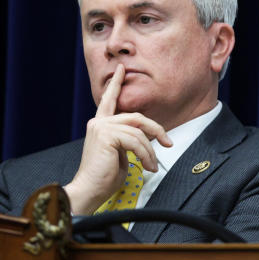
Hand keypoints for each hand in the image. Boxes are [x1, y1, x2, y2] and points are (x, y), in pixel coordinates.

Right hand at [64, 65, 172, 214]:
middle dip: (156, 129)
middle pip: (137, 117)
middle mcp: (99, 123)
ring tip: (152, 166)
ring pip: (139, 132)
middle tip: (168, 143)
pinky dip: (146, 155)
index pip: (109, 100)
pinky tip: (147, 167)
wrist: (89, 190)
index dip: (117, 84)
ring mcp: (102, 128)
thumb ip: (129, 140)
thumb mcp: (121, 153)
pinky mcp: (107, 136)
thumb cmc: (104, 177)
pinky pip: (137, 141)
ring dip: (150, 151)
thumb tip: (146, 137)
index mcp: (100, 125)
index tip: (122, 68)